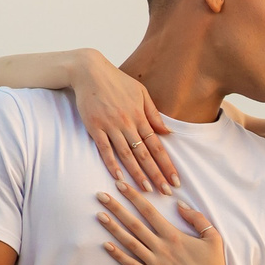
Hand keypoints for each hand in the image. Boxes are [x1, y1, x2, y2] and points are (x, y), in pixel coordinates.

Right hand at [70, 52, 175, 190]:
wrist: (89, 71)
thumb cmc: (116, 81)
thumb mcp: (141, 92)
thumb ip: (154, 114)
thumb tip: (168, 132)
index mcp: (140, 116)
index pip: (157, 145)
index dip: (167, 164)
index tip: (175, 180)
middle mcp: (128, 123)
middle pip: (145, 154)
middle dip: (157, 175)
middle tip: (166, 193)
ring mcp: (111, 126)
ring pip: (127, 155)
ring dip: (138, 174)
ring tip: (147, 190)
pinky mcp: (95, 127)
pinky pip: (105, 149)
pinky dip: (112, 164)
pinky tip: (119, 178)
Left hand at [98, 184, 234, 264]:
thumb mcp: (213, 237)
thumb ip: (197, 219)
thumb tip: (180, 205)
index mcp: (174, 235)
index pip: (149, 211)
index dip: (133, 197)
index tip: (120, 185)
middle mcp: (161, 248)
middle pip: (134, 224)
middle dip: (116, 208)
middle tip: (101, 195)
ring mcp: (154, 264)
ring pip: (129, 242)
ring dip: (113, 228)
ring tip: (99, 215)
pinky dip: (117, 255)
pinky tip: (105, 245)